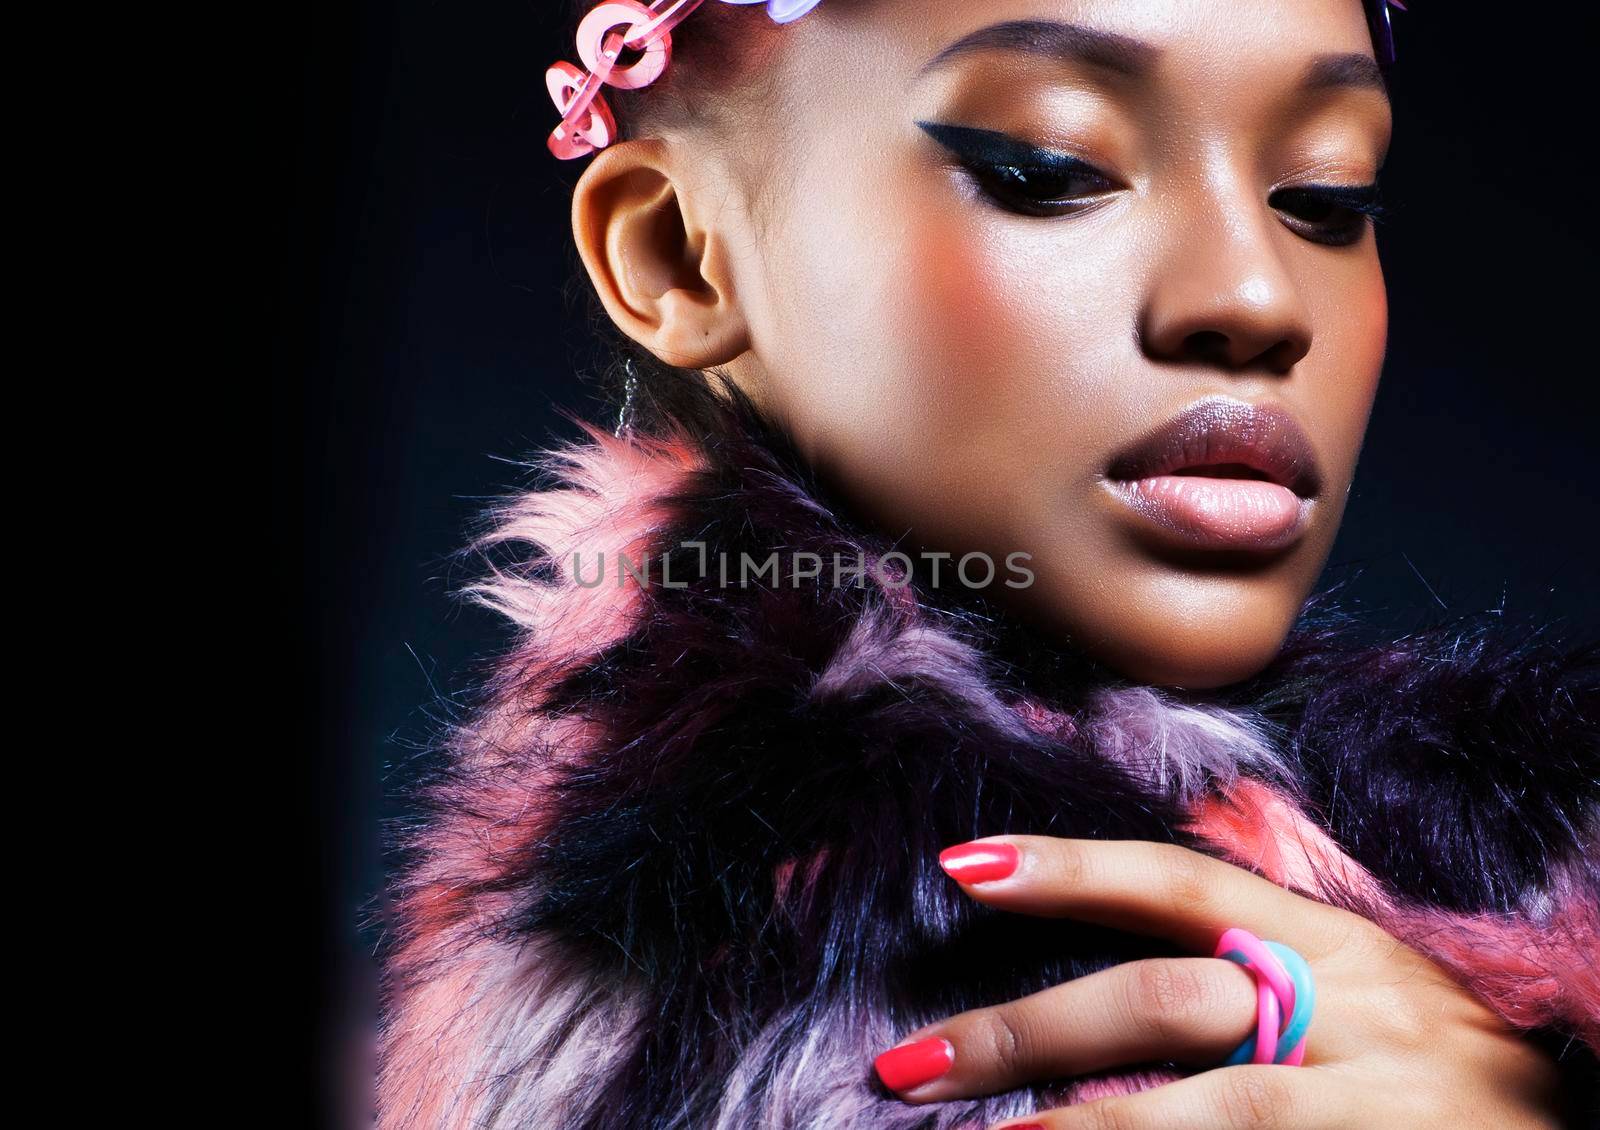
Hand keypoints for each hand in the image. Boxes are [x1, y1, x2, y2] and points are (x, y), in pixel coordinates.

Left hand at [872, 837, 1565, 1127]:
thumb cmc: (1455, 1076)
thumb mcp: (1372, 997)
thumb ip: (1259, 972)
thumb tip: (1120, 974)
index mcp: (1341, 949)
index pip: (1185, 885)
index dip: (1072, 871)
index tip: (963, 867)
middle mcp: (1354, 1017)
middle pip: (1161, 1004)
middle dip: (1025, 1034)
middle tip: (910, 1066)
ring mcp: (1370, 1112)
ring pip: (1194, 1116)